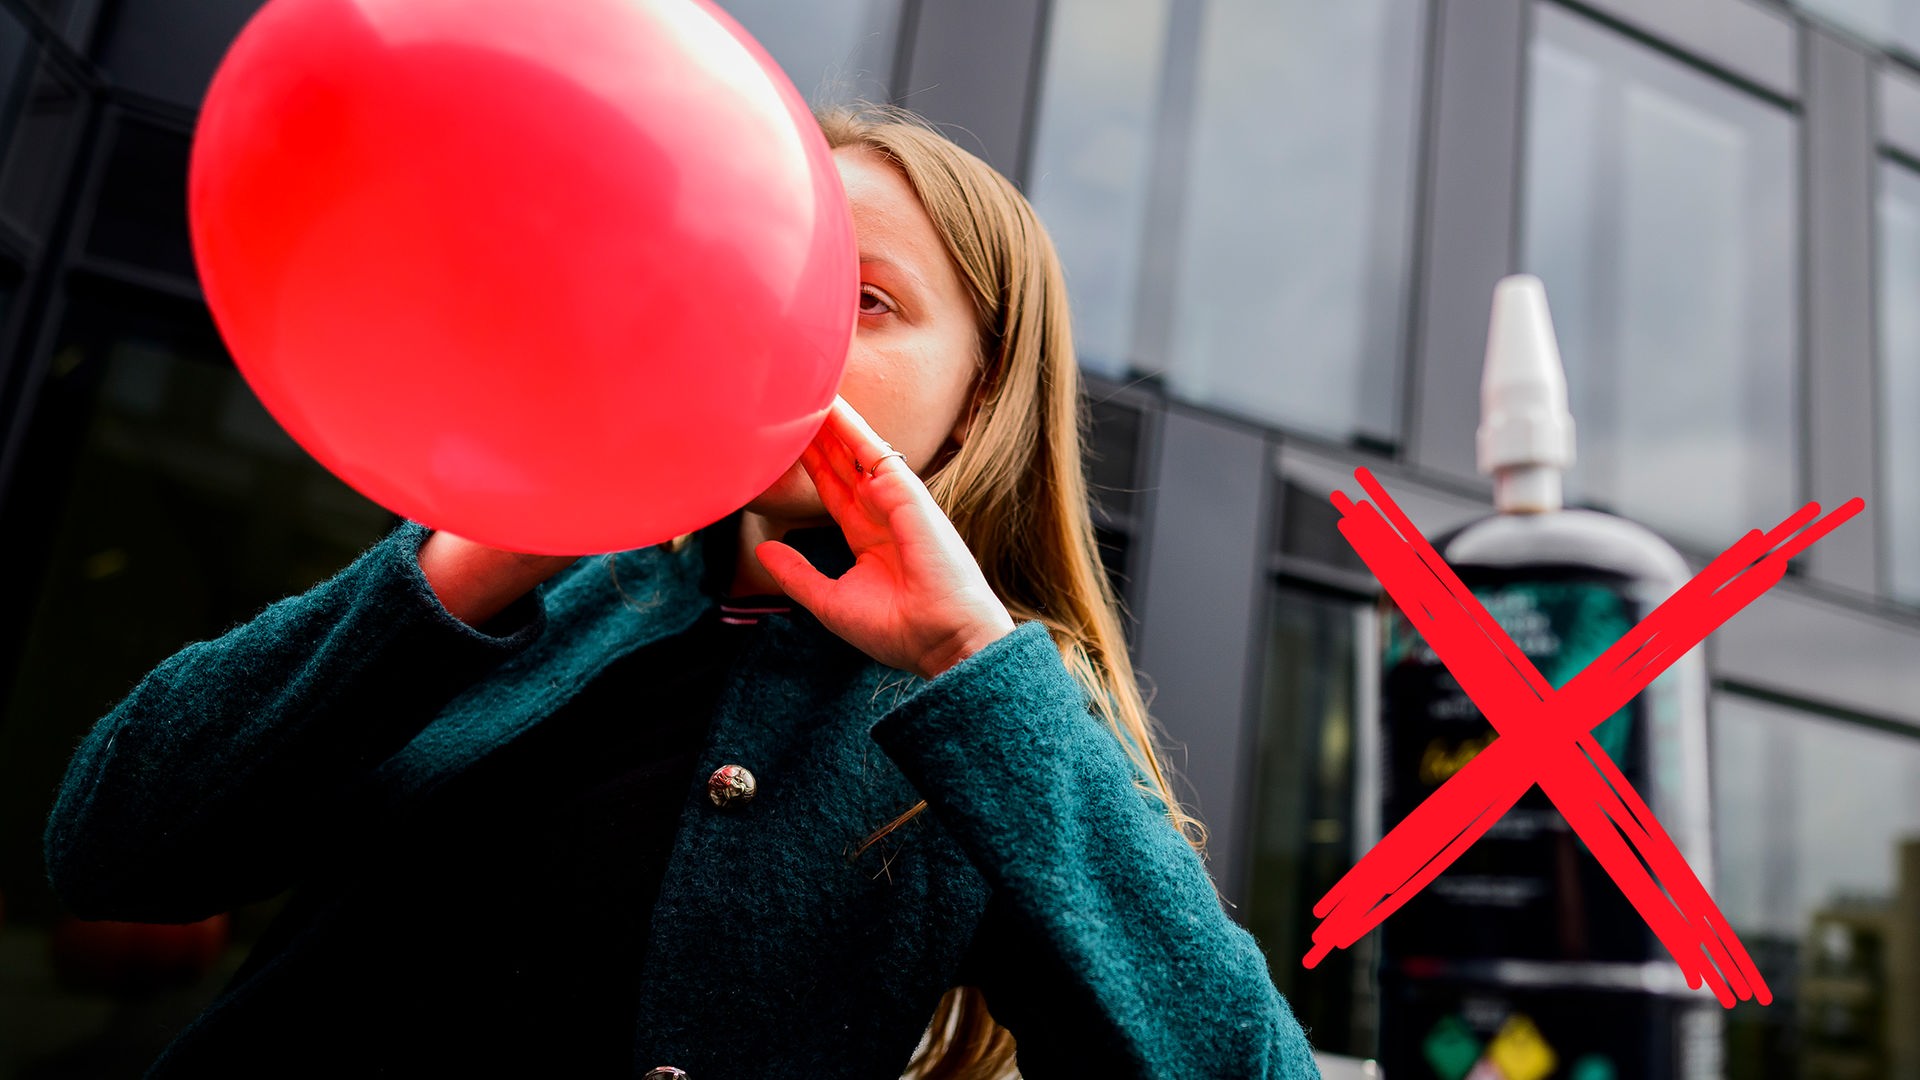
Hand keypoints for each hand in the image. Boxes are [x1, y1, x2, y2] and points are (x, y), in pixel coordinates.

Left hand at [753, 396, 1016, 678]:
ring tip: (803, 388)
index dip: (810, 464)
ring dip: (830, 420)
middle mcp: (882, 513)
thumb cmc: (896, 630)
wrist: (940, 640)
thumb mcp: (829, 601)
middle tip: (791, 401)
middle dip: (818, 434)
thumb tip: (763, 549)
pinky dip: (851, 426)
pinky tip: (830, 404)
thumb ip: (796, 573)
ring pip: (855, 450)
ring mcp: (896, 500)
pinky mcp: (907, 493)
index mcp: (868, 538)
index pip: (833, 489)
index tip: (785, 441)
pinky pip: (873, 451)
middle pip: (842, 462)